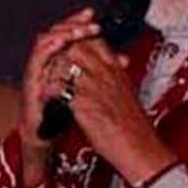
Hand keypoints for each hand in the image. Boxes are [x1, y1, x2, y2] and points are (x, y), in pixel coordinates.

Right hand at [19, 8, 99, 186]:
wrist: (47, 135)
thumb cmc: (65, 112)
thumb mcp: (88, 89)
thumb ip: (103, 72)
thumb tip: (124, 59)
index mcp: (60, 60)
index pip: (69, 33)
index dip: (80, 21)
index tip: (94, 15)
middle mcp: (46, 61)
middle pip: (57, 31)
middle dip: (73, 23)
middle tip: (89, 20)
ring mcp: (36, 69)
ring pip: (46, 40)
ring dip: (63, 33)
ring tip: (79, 31)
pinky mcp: (30, 80)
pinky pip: (38, 58)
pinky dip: (50, 47)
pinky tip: (62, 43)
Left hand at [62, 37, 176, 185]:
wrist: (139, 147)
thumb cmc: (135, 127)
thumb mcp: (129, 94)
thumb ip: (118, 78)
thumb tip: (117, 68)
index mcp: (117, 70)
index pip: (95, 40)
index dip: (79, 43)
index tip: (71, 52)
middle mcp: (105, 74)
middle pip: (76, 47)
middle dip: (61, 54)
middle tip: (55, 68)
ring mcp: (93, 87)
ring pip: (63, 63)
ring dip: (52, 71)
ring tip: (49, 83)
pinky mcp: (82, 104)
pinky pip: (57, 88)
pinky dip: (49, 91)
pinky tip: (48, 99)